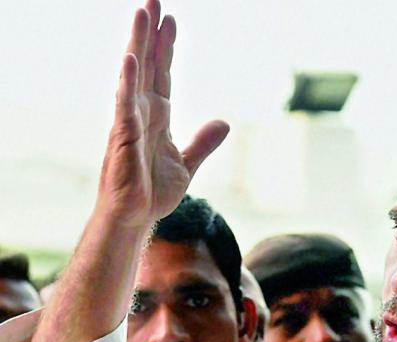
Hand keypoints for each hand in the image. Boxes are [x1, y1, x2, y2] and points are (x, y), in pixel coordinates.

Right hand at [97, 0, 228, 228]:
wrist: (137, 218)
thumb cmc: (153, 192)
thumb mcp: (187, 163)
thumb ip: (204, 142)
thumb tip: (225, 122)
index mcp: (157, 116)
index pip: (163, 72)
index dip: (167, 46)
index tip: (171, 19)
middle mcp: (141, 112)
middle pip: (148, 63)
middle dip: (150, 32)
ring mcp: (130, 121)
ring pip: (135, 74)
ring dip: (138, 43)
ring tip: (142, 13)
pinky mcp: (123, 137)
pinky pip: (125, 104)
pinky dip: (127, 81)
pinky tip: (130, 58)